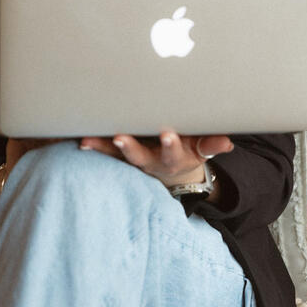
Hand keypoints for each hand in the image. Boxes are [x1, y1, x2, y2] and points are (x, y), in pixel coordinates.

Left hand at [79, 132, 233, 189]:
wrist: (173, 172)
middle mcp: (150, 160)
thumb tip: (227, 143)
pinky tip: (79, 139)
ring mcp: (133, 159)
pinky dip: (93, 146)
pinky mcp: (118, 155)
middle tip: (120, 137)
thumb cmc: (188, 151)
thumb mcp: (202, 150)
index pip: (172, 151)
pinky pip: (103, 151)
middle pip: (139, 156)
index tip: (168, 134)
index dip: (170, 144)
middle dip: (130, 147)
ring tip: (87, 141)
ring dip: (103, 148)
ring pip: (116, 155)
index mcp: (173, 157)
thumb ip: (212, 144)